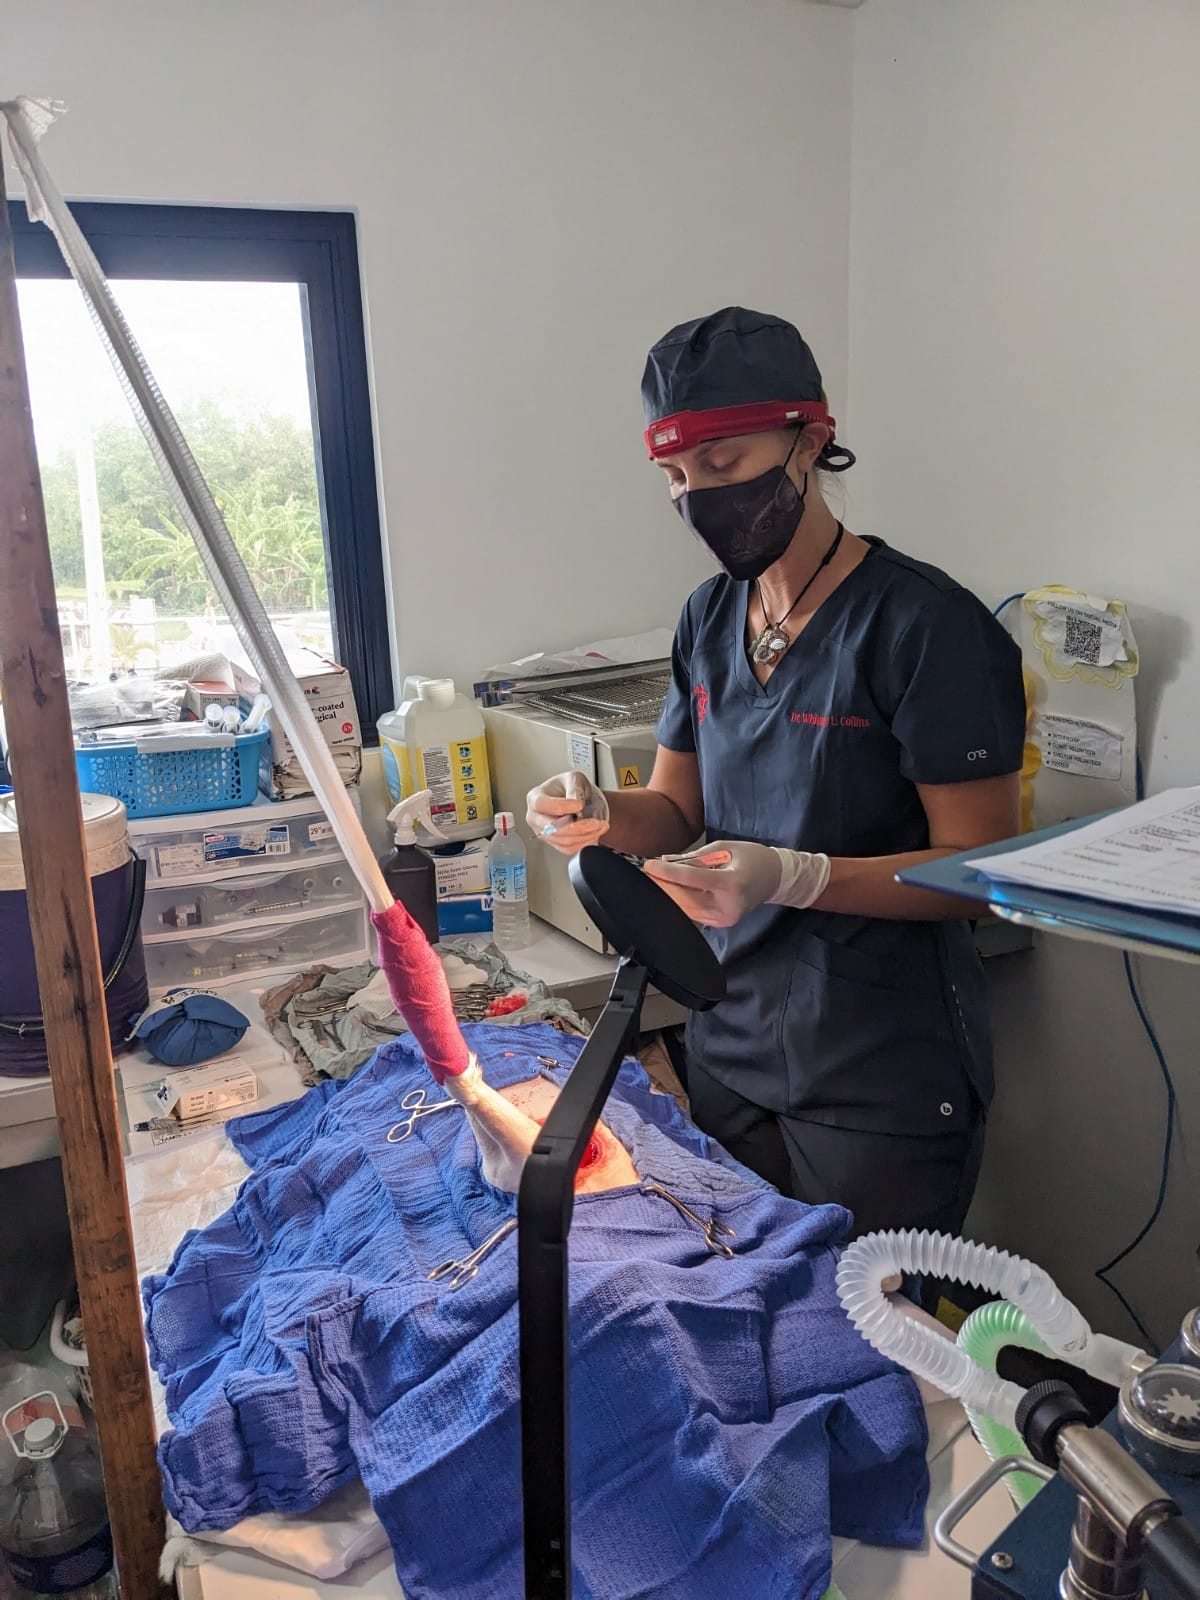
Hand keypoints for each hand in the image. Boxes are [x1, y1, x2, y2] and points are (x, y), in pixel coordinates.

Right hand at [525, 770, 609, 856]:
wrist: (576, 800)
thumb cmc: (570, 788)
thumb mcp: (574, 779)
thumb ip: (575, 789)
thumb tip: (576, 802)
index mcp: (535, 798)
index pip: (542, 805)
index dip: (563, 807)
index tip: (580, 804)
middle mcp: (535, 818)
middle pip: (552, 829)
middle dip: (579, 827)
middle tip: (596, 822)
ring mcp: (543, 833)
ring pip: (563, 841)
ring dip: (586, 835)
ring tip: (600, 826)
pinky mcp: (555, 844)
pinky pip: (569, 849)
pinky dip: (585, 843)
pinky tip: (594, 833)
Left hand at [644, 840, 830, 927]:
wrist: (775, 879)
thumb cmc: (753, 858)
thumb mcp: (725, 848)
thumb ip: (696, 857)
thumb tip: (668, 862)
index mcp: (731, 884)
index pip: (692, 879)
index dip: (668, 872)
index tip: (649, 865)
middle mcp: (727, 906)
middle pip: (686, 897)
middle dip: (664, 885)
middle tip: (646, 872)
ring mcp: (724, 919)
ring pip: (687, 908)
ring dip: (669, 894)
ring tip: (654, 879)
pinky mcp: (720, 923)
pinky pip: (694, 912)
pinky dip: (680, 901)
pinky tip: (669, 890)